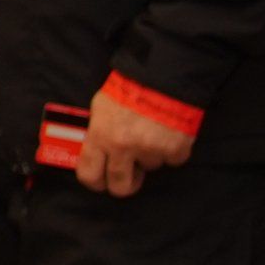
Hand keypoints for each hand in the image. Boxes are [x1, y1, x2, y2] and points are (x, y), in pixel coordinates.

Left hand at [76, 84, 195, 196]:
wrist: (161, 77)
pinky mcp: (175, 150)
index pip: (89, 175)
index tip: (101, 181)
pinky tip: (167, 132)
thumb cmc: (128, 89)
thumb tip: (94, 153)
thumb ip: (97, 133)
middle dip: (125, 182)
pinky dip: (171, 151)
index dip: (95, 182)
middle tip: (130, 172)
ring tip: (150, 132)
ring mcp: (150, 150)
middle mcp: (123, 147)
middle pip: (121, 187)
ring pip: (149, 168)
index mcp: (100, 136)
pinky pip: (172, 161)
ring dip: (150, 156)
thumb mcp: (100, 108)